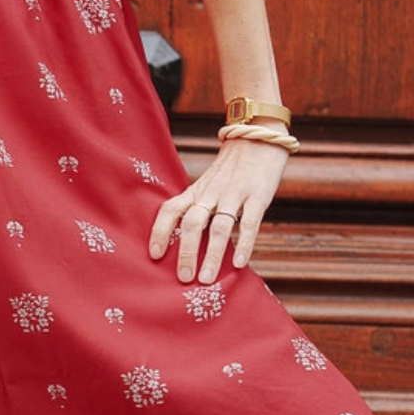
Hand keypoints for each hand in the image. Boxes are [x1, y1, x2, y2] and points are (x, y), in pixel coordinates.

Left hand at [148, 137, 289, 283]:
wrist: (259, 136)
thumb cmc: (231, 169)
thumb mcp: (207, 184)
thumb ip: (196, 207)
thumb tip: (183, 243)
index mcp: (196, 191)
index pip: (171, 210)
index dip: (160, 231)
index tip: (154, 255)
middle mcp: (211, 193)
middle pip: (192, 223)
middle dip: (186, 252)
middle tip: (183, 278)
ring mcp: (235, 194)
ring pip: (219, 226)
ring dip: (212, 254)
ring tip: (207, 279)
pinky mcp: (259, 195)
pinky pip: (250, 222)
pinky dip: (244, 244)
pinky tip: (239, 264)